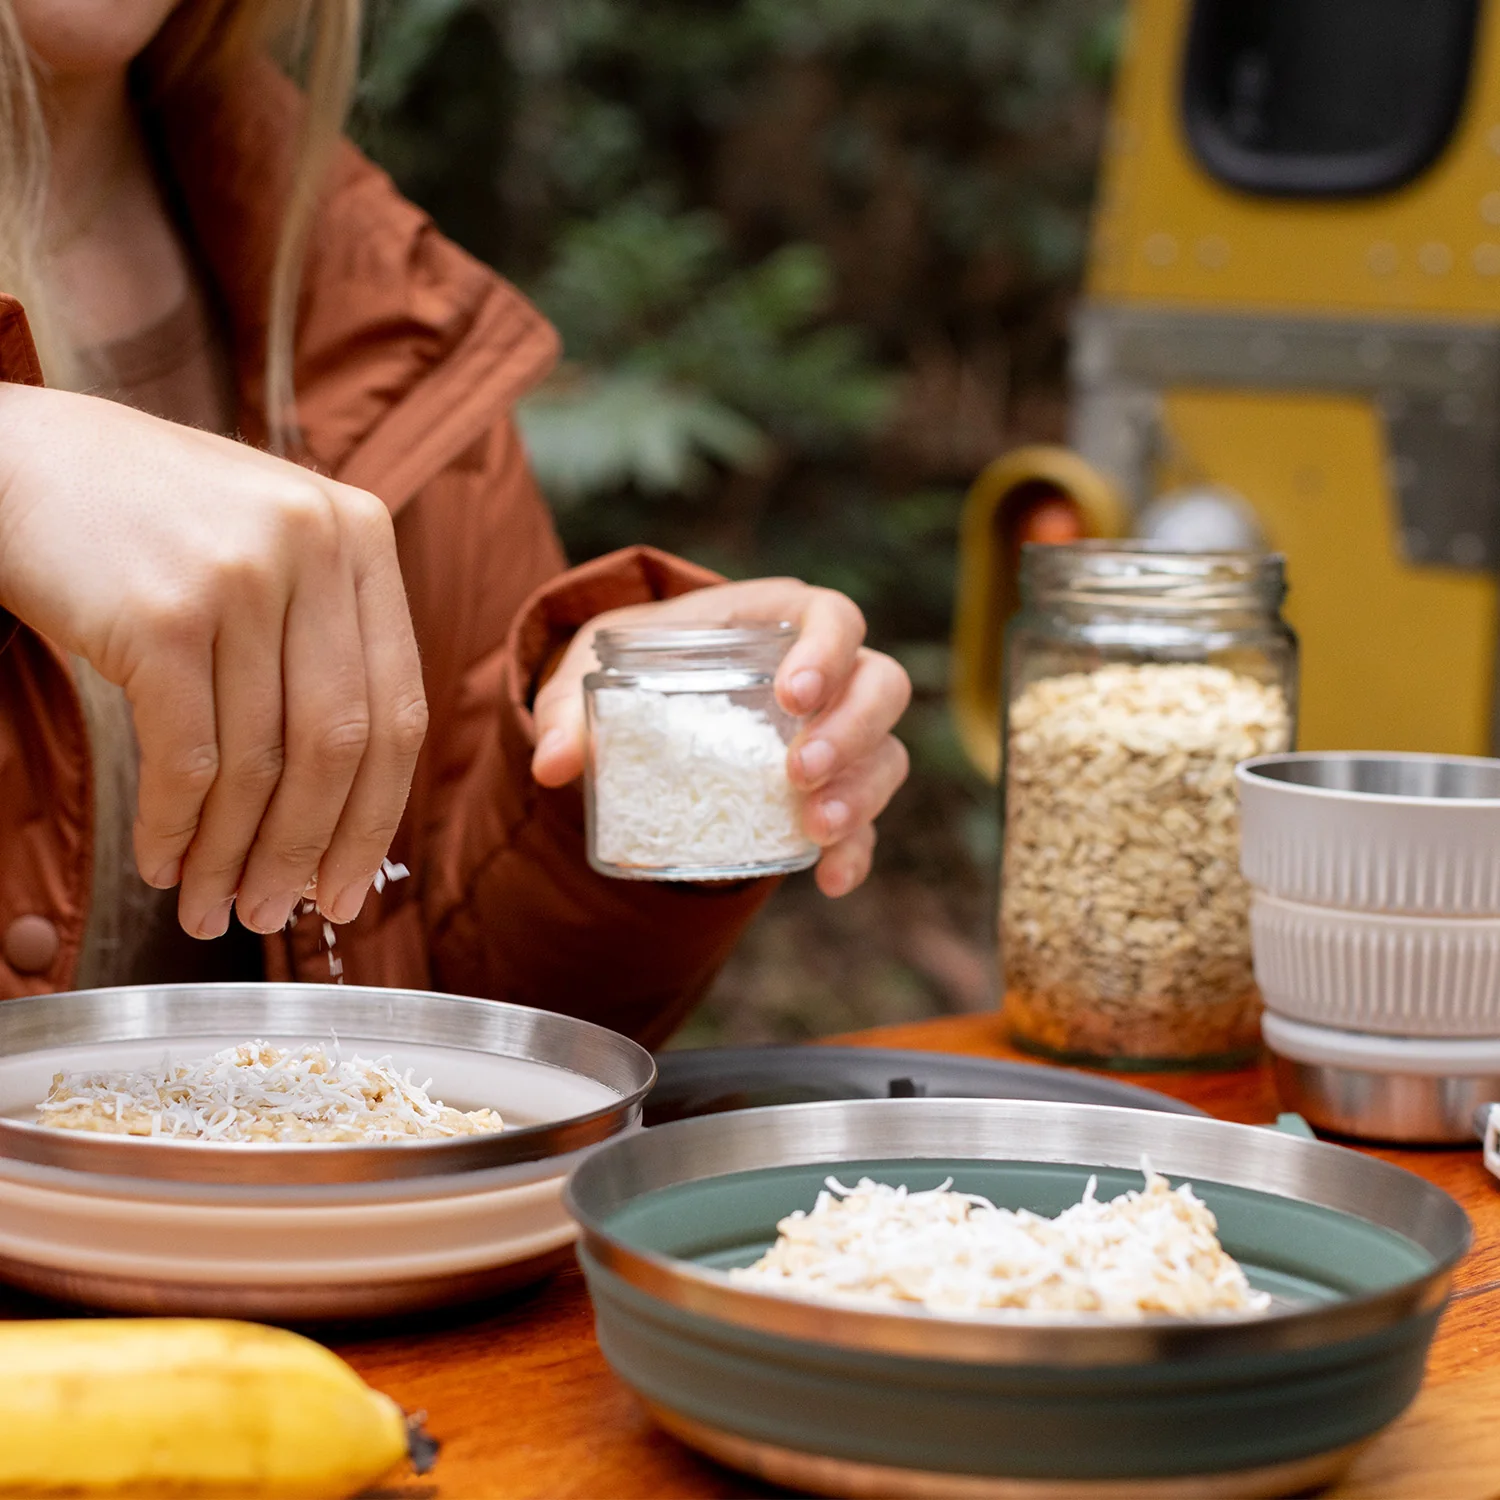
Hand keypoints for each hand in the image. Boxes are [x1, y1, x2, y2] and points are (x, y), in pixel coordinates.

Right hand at [0, 386, 427, 936]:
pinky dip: (176, 829)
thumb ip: (326, 642)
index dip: (377, 817)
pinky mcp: (163, 613)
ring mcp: (240, 576)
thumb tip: (350, 809)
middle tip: (281, 914)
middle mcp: (315, 547)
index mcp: (362, 535)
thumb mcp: (270, 550)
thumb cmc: (150, 526)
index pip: (399, 709)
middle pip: (340, 747)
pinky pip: (189, 760)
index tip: (351, 886)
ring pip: (262, 764)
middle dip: (308, 851)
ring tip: (214, 907)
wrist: (19, 460)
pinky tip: (163, 862)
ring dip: (234, 857)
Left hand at [531, 578, 910, 895]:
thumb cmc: (632, 666)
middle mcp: (825, 673)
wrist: (645, 710)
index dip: (828, 651)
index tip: (793, 697)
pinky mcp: (831, 792)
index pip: (832, 616)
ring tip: (814, 827)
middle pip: (881, 685)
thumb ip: (567, 708)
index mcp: (775, 620)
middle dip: (851, 730)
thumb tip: (552, 763)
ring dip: (861, 792)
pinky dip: (855, 851)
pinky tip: (830, 879)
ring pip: (886, 753)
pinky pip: (866, 821)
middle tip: (798, 771)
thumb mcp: (590, 670)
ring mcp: (837, 735)